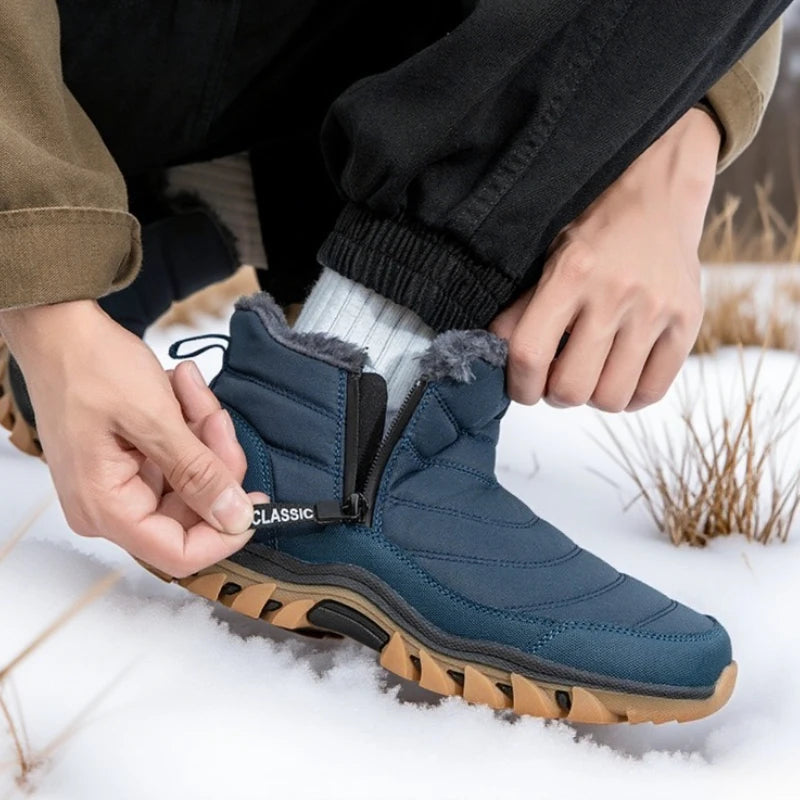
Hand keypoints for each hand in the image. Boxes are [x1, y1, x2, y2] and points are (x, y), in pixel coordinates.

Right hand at [0, 300, 266, 576]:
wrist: (61, 329)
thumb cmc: (89, 367)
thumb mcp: (155, 419)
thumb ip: (197, 473)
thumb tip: (235, 518)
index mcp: (106, 508)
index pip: (179, 553)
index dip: (226, 532)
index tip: (258, 500)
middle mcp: (111, 506)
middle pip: (193, 511)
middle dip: (215, 461)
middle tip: (216, 419)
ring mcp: (122, 484)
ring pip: (192, 479)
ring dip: (202, 434)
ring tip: (189, 390)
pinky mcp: (132, 463)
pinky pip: (179, 458)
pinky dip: (189, 426)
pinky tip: (179, 391)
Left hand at [491, 107, 718, 411]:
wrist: (658, 196)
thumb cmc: (593, 231)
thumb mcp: (547, 258)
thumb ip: (521, 308)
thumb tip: (491, 355)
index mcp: (570, 274)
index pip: (530, 354)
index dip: (519, 385)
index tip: (522, 388)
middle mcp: (615, 293)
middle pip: (572, 387)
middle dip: (556, 394)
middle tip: (557, 379)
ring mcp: (656, 309)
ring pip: (611, 398)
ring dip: (592, 397)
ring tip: (591, 375)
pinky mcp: (688, 321)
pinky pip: (652, 391)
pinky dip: (629, 396)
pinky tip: (619, 375)